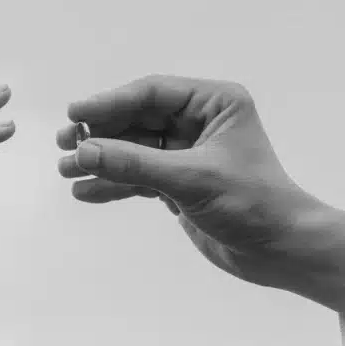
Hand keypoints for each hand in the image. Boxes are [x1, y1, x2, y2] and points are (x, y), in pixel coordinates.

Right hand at [56, 75, 344, 317]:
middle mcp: (199, 123)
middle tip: (64, 144)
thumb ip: (135, 164)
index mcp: (214, 104)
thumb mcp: (191, 179)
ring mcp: (187, 154)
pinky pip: (139, 177)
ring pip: (134, 150)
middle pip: (137, 120)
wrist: (281, 251)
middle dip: (101, 134)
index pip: (152, 94)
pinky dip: (114, 184)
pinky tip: (85, 192)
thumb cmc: (252, 204)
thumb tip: (83, 151)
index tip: (75, 114)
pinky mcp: (180, 184)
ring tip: (66, 171)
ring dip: (101, 160)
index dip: (110, 102)